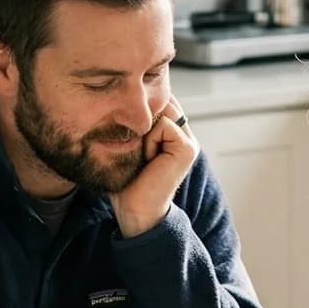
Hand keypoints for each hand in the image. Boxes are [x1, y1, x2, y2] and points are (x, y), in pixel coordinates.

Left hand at [108, 95, 198, 237]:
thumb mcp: (127, 144)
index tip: (129, 136)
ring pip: (161, 110)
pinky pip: (164, 124)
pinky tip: (149, 159)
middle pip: (159, 101)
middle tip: (136, 148)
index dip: (138, 110)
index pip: (156, 100)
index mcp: (171, 132)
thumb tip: (120, 97)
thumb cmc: (126, 182)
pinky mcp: (187, 148)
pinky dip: (150, 140)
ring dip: (144, 130)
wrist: (135, 210)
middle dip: (140, 118)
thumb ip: (132, 122)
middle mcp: (183, 133)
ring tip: (143, 155)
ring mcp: (188, 140)